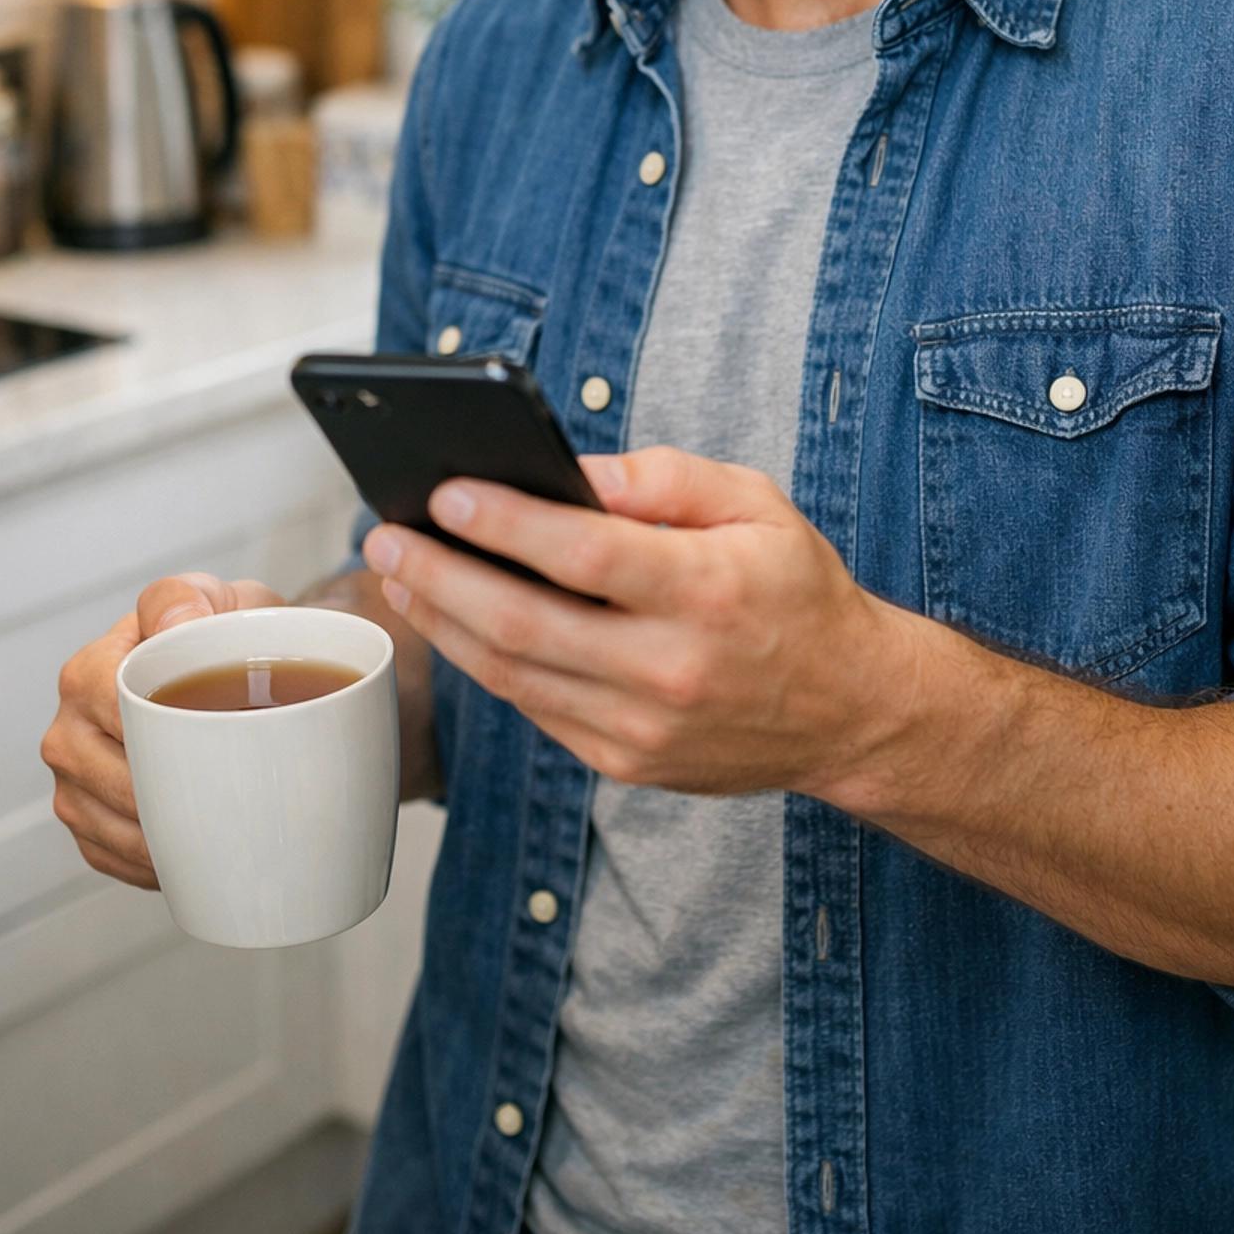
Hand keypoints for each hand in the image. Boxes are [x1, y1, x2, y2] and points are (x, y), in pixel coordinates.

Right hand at [41, 572, 282, 886]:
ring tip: (220, 827)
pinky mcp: (84, 822)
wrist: (226, 666)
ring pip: (111, 829)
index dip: (161, 733)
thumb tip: (174, 626)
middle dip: (172, 796)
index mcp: (88, 671)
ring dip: (165, 838)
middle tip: (234, 798)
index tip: (216, 740)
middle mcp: (67, 729)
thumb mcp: (217, 599)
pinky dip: (154, 862)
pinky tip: (192, 848)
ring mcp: (70, 781)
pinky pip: (112, 857)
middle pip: (112, 782)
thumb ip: (189, 599)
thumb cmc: (218, 634)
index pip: (112, 712)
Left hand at [361, 448, 897, 794]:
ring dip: (443, 622)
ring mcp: (644, 727)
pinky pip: (535, 708)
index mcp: (707, 592)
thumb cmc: (796, 591)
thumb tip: (567, 470)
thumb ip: (663, 478)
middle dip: (440, 575)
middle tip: (384, 535)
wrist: (849, 709)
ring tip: (397, 574)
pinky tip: (454, 621)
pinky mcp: (626, 762)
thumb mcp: (753, 505)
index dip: (505, 523)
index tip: (446, 491)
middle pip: (525, 623)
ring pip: (514, 675)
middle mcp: (671, 668)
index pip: (583, 555)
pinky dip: (485, 663)